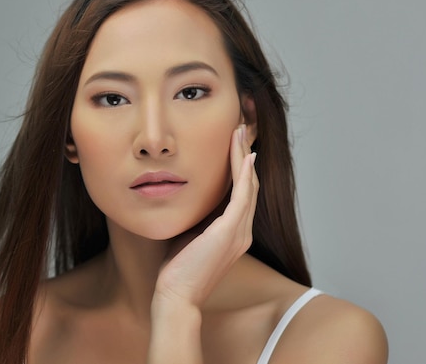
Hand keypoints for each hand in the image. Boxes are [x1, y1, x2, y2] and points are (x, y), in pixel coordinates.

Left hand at [152, 124, 258, 308]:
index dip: (240, 168)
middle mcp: (242, 232)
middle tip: (239, 130)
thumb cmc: (178, 269)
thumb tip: (189, 199)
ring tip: (240, 133)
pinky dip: (244, 174)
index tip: (234, 146)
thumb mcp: (189, 236)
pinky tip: (245, 156)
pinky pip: (242, 196)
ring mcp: (239, 232)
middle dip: (243, 156)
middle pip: (248, 185)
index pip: (241, 194)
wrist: (177, 295)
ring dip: (243, 157)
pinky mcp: (230, 232)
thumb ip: (196, 218)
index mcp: (234, 234)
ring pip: (247, 186)